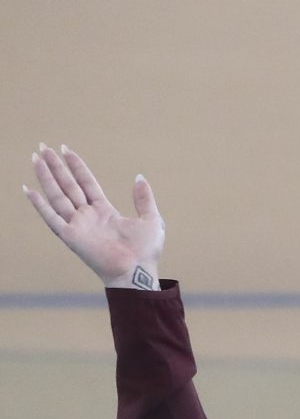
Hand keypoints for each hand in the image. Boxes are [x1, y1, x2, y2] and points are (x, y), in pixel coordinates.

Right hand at [25, 145, 164, 286]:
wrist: (138, 271)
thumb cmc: (146, 251)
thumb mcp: (151, 219)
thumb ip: (144, 199)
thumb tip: (139, 177)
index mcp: (104, 211)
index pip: (86, 183)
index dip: (76, 166)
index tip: (65, 149)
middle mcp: (87, 216)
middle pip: (68, 186)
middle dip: (56, 166)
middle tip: (43, 147)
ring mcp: (78, 225)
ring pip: (57, 196)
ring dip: (45, 177)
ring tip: (35, 158)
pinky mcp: (71, 236)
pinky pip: (52, 218)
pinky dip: (40, 205)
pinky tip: (29, 190)